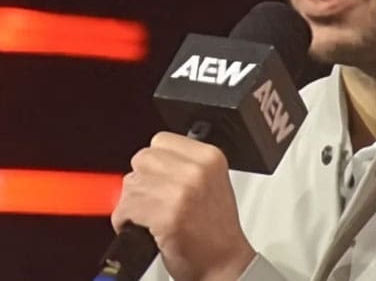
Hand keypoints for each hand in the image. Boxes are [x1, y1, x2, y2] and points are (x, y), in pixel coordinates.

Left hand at [111, 132, 255, 280]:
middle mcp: (197, 170)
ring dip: (132, 203)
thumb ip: (182, 165)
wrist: (223, 262)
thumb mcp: (210, 182)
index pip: (161, 140)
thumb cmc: (215, 228)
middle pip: (142, 159)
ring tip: (149, 216)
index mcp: (210, 157)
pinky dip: (125, 221)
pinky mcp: (166, 216)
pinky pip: (126, 209)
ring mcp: (182, 192)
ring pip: (131, 184)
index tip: (157, 178)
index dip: (154, 162)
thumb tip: (144, 164)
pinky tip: (143, 228)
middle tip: (151, 199)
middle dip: (141, 180)